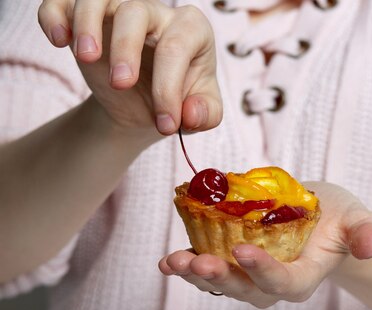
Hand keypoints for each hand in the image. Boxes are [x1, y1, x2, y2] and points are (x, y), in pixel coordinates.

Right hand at [37, 0, 221, 141]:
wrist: (146, 105)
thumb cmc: (179, 101)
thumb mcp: (201, 113)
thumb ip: (207, 114)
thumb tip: (191, 113)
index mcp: (192, 30)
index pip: (177, 48)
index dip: (169, 89)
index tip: (164, 126)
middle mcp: (156, 13)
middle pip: (136, 12)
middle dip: (126, 49)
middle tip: (121, 84)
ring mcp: (119, 10)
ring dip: (87, 23)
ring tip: (86, 57)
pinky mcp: (86, 18)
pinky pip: (62, 1)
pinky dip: (55, 15)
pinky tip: (59, 40)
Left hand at [158, 182, 371, 307]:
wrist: (320, 219)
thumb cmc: (339, 219)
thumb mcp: (357, 219)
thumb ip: (366, 233)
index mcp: (305, 276)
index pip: (285, 282)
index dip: (264, 271)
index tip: (242, 250)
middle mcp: (275, 284)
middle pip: (247, 290)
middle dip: (221, 278)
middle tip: (196, 263)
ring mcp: (252, 277)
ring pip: (224, 284)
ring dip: (196, 275)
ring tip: (172, 262)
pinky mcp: (235, 263)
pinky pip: (211, 269)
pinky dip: (189, 265)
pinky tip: (168, 259)